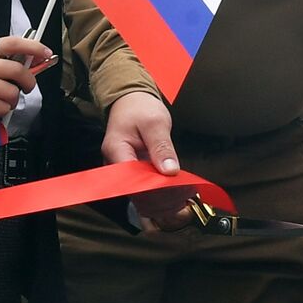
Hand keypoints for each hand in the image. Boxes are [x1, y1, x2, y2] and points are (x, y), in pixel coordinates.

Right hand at [0, 35, 51, 130]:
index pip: (12, 43)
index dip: (33, 47)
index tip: (47, 53)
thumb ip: (11, 63)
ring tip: (0, 100)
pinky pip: (3, 106)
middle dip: (28, 82)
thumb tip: (39, 59)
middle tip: (26, 88)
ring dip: (12, 100)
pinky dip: (3, 111)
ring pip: (12, 92)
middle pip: (17, 70)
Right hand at [102, 91, 192, 225]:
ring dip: (162, 200)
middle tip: (186, 196)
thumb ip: (162, 147)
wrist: (131, 102)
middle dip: (162, 198)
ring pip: (141, 196)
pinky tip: (177, 195)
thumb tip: (170, 171)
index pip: (133, 181)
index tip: (178, 190)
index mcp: (117, 151)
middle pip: (136, 193)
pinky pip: (145, 190)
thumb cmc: (140, 108)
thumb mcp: (155, 122)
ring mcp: (124, 172)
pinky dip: (160, 195)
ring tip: (185, 198)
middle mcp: (115, 166)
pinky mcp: (133, 174)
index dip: (155, 189)